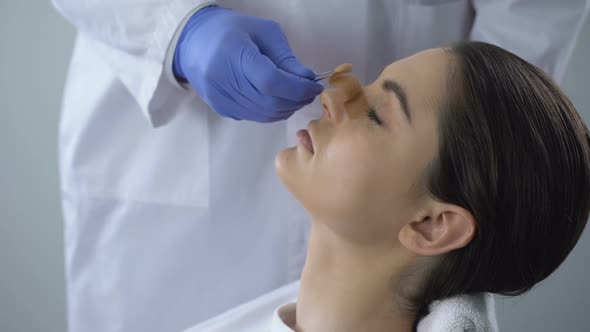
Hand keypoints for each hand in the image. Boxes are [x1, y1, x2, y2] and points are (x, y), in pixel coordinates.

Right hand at [173, 6, 323, 122]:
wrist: (195, 42)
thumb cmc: (233, 31)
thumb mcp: (264, 32)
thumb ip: (286, 58)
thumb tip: (307, 80)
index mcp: (234, 53)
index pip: (271, 82)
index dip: (297, 88)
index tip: (313, 86)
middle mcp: (224, 79)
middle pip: (269, 102)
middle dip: (296, 100)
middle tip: (308, 92)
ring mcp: (221, 98)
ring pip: (264, 114)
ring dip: (286, 108)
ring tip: (295, 95)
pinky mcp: (222, 109)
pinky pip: (254, 117)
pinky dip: (272, 111)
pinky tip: (276, 98)